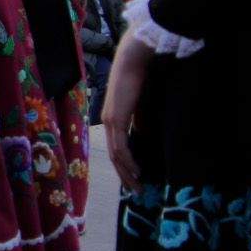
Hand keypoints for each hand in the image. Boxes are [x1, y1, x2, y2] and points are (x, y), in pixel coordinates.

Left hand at [102, 36, 152, 192]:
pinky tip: (136, 171)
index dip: (124, 165)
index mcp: (112, 118)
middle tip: (135, 189)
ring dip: (127, 172)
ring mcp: (109, 121)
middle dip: (124, 175)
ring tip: (137, 185)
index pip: (115, 147)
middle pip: (113, 155)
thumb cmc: (138, 78)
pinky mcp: (116, 119)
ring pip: (116, 155)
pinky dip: (128, 161)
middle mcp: (107, 122)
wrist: (132, 61)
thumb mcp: (140, 105)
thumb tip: (143, 135)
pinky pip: (120, 146)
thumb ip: (139, 120)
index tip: (134, 177)